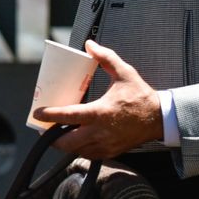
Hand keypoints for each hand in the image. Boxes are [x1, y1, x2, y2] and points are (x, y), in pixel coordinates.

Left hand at [32, 39, 162, 158]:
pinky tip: (74, 139)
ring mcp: (106, 145)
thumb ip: (106, 57)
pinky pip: (88, 154)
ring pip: (75, 151)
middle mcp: (100, 132)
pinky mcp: (111, 152)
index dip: (49, 116)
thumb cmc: (141, 95)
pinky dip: (78, 149)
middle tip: (43, 126)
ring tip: (56, 133)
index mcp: (100, 112)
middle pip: (66, 142)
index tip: (37, 113)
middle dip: (51, 137)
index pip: (68, 116)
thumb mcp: (124, 73)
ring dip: (63, 144)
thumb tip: (88, 44)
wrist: (160, 118)